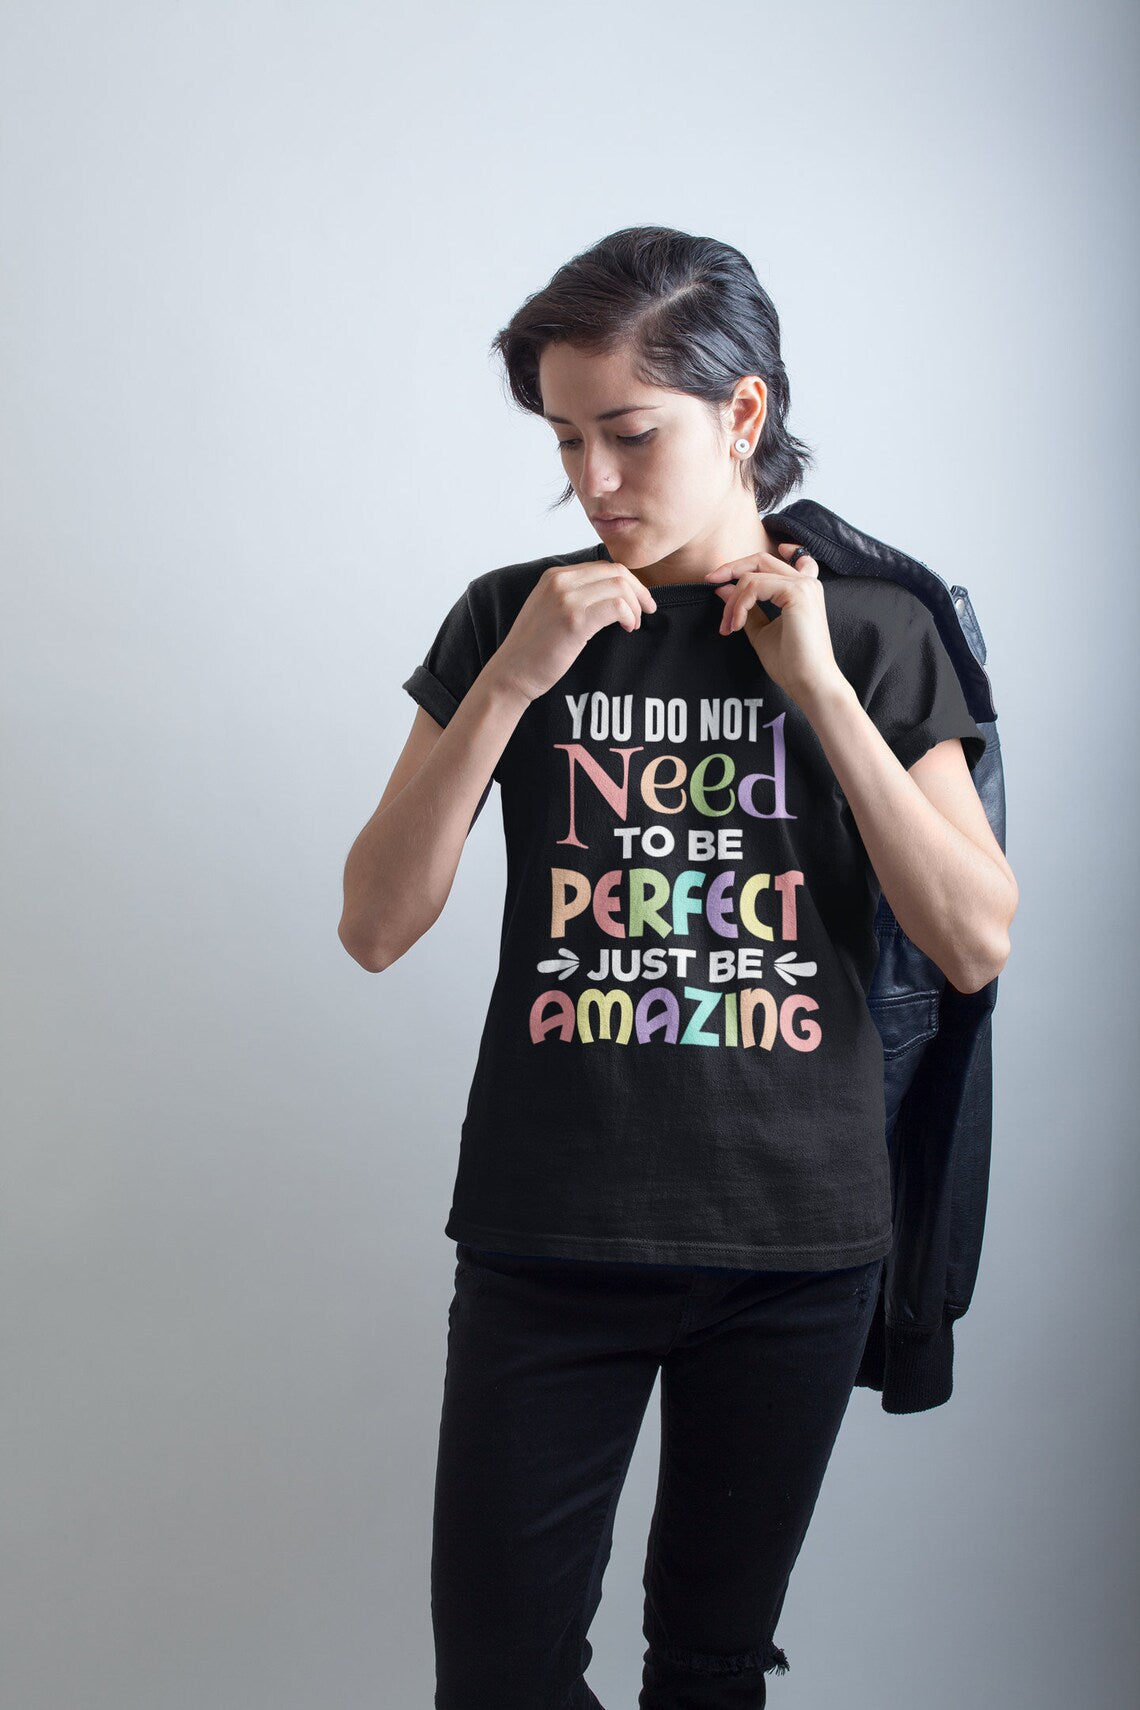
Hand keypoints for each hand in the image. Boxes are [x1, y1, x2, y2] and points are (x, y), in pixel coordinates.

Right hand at [489, 559, 657, 704]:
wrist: (511, 674)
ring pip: (619, 586)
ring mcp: (566, 598)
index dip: (628, 583)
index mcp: (555, 576)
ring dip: (635, 605)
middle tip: (647, 611)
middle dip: (638, 590)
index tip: (638, 602)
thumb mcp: (551, 612)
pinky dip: (629, 615)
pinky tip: (627, 628)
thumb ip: (575, 598)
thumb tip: (611, 597)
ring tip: (634, 625)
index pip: (604, 567)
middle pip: (616, 571)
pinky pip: (616, 605)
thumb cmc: (534, 650)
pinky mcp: (573, 619)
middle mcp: (560, 581)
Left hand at [704, 542, 844, 705]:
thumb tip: (722, 587)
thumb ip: (745, 607)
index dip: (744, 564)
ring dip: (732, 601)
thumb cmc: (791, 664)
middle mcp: (805, 582)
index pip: (770, 563)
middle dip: (731, 569)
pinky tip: (736, 625)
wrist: (810, 683)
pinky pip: (754, 586)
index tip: (720, 577)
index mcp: (801, 589)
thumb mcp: (761, 631)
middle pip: (760, 560)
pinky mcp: (797, 592)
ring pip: (752, 575)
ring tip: (728, 626)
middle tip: (710, 582)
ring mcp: (803, 585)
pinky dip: (740, 605)